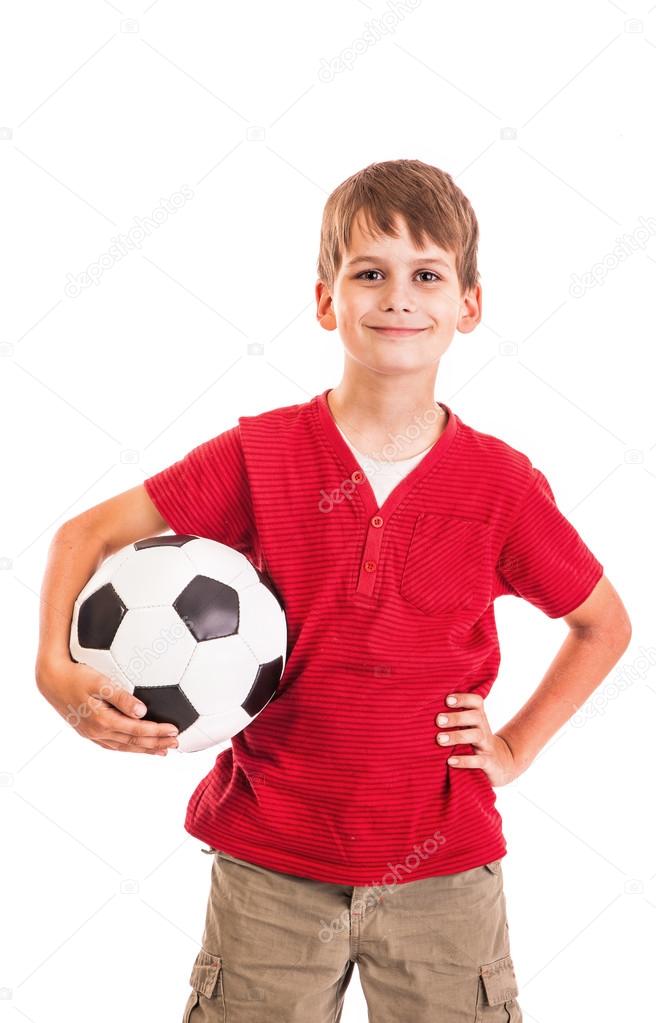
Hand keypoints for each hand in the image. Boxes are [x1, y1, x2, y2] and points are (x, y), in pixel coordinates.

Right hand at [36, 658, 179, 755]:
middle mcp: (98, 731)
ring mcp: (92, 734)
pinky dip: (127, 748)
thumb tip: (142, 711)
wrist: (51, 680)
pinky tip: (135, 747)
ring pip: (123, 747)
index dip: (157, 731)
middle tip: (176, 743)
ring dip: (144, 749)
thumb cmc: (77, 676)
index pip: (137, 730)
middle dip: (156, 743)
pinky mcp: (88, 732)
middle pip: (133, 742)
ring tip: (162, 751)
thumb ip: (121, 697)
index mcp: (103, 720)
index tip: (175, 729)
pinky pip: (112, 745)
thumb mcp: (100, 682)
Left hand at [435, 692, 519, 786]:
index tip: (447, 700)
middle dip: (456, 717)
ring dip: (457, 736)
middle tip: (438, 720)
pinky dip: (465, 760)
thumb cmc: (474, 741)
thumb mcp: (468, 727)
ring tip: (439, 739)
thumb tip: (423, 710)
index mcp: (478, 718)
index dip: (463, 698)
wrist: (501, 763)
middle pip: (476, 717)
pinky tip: (450, 761)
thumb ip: (453, 718)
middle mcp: (483, 728)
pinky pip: (479, 760)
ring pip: (476, 736)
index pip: (476, 702)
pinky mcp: (489, 762)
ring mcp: (487, 745)